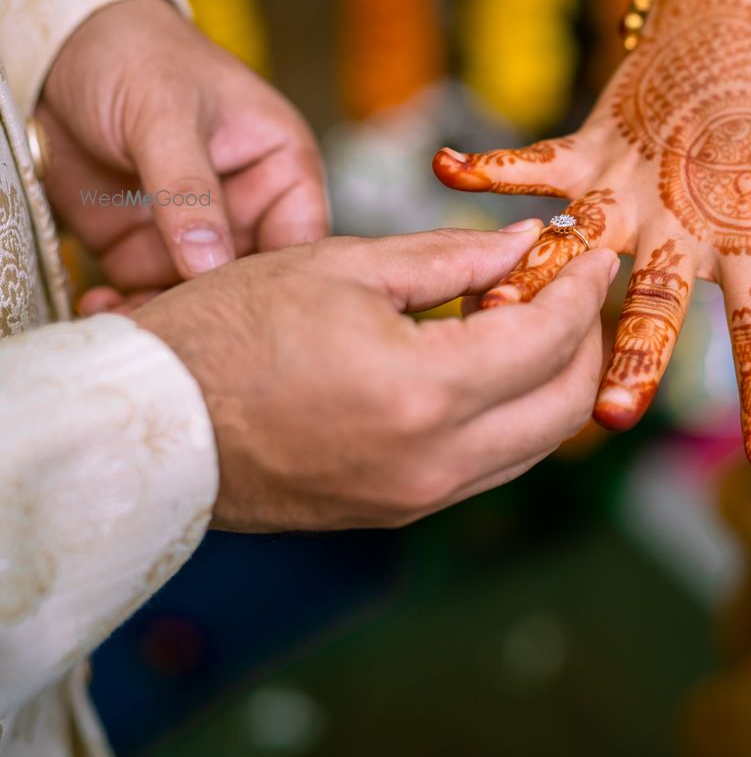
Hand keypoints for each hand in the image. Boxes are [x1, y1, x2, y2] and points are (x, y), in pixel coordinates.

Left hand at [38, 0, 328, 301]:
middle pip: (251, 280)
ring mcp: (193, 230)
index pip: (301, 238)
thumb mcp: (165, 115)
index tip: (247, 312)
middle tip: (184, 330)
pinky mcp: (141, 246)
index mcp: (280, 164)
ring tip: (132, 322)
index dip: (284, 281)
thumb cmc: (134, 54)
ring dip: (167, 316)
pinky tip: (103, 308)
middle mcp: (245, 204)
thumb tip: (208, 264)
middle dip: (218, 311)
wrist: (56, 50)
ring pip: (197, 298)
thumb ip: (188, 191)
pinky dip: (128, 309)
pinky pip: (147, 295)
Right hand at [132, 223, 618, 529]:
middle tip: (569, 282)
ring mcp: (415, 500)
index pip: (549, 338)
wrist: (149, 423)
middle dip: (584, 337)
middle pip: (563, 407)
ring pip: (532, 445)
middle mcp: (433, 462)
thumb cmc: (226, 329)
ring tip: (523, 314)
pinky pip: (486, 466)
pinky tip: (479, 360)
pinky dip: (507, 413)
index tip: (594, 248)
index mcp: (423, 392)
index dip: (582, 285)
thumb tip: (526, 243)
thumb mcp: (342, 266)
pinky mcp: (395, 512)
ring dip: (550, 380)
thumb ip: (450, 257)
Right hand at [433, 0, 750, 471]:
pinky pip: (535, 160)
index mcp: (747, 226)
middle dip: (635, 353)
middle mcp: (683, 210)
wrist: (732, 17)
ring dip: (538, 278)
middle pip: (658, 294)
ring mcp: (628, 178)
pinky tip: (444, 170)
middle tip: (613, 415)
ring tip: (494, 317)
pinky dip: (491, 165)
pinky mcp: (588, 146)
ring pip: (579, 240)